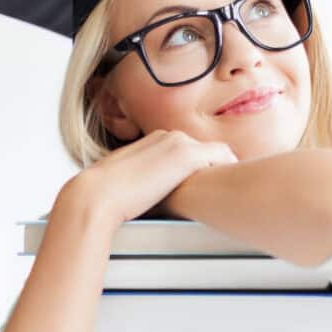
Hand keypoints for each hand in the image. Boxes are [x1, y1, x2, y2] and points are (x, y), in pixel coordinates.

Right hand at [57, 130, 236, 229]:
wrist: (97, 195)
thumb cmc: (108, 195)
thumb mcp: (132, 181)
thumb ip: (149, 180)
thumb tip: (155, 196)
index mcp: (156, 139)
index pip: (191, 150)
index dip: (203, 168)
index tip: (211, 186)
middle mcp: (170, 136)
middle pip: (208, 151)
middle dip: (218, 170)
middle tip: (228, 189)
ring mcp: (179, 142)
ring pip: (219, 154)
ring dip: (225, 171)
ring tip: (234, 190)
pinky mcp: (186, 155)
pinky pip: (224, 157)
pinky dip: (231, 170)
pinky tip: (233, 187)